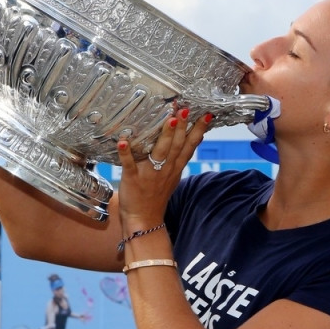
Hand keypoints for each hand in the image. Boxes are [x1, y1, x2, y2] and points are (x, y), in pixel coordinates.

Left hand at [114, 108, 213, 229]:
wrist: (143, 218)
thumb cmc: (156, 195)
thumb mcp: (174, 175)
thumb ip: (181, 157)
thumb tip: (196, 138)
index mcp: (175, 167)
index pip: (190, 146)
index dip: (198, 130)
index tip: (206, 115)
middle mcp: (165, 169)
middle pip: (177, 146)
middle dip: (182, 128)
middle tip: (186, 110)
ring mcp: (149, 174)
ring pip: (160, 152)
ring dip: (165, 136)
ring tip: (170, 120)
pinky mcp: (132, 178)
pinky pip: (129, 164)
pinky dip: (126, 153)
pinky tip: (123, 142)